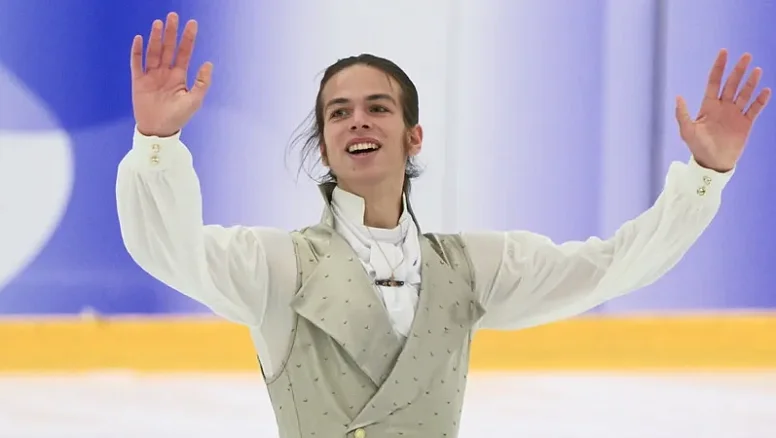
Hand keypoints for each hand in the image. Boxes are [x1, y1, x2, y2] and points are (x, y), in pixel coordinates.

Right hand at [131, 12, 212, 137]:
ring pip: (154, 52)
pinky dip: (137, 52)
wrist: (158, 130)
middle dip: (171, 33)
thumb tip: (208, 63)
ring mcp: (151, 75)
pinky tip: (139, 39)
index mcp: (179, 76)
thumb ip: (201, 82)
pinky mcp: (139, 81)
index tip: (192, 24)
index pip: (184, 53)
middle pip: (168, 48)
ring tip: (159, 23)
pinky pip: (137, 63)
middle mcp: (165, 72)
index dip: (188, 39)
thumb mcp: (194, 100)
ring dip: (156, 38)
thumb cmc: (178, 117)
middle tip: (173, 16)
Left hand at [675, 49, 770, 171]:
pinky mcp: (746, 123)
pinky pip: (755, 109)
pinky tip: (766, 90)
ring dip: (751, 82)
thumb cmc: (698, 147)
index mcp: (709, 105)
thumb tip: (678, 97)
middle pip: (732, 84)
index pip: (715, 81)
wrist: (713, 163)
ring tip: (757, 70)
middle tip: (746, 56)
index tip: (724, 52)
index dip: (719, 67)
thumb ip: (682, 114)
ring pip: (744, 93)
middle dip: (738, 70)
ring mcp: (735, 114)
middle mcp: (723, 107)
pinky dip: (760, 100)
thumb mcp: (687, 131)